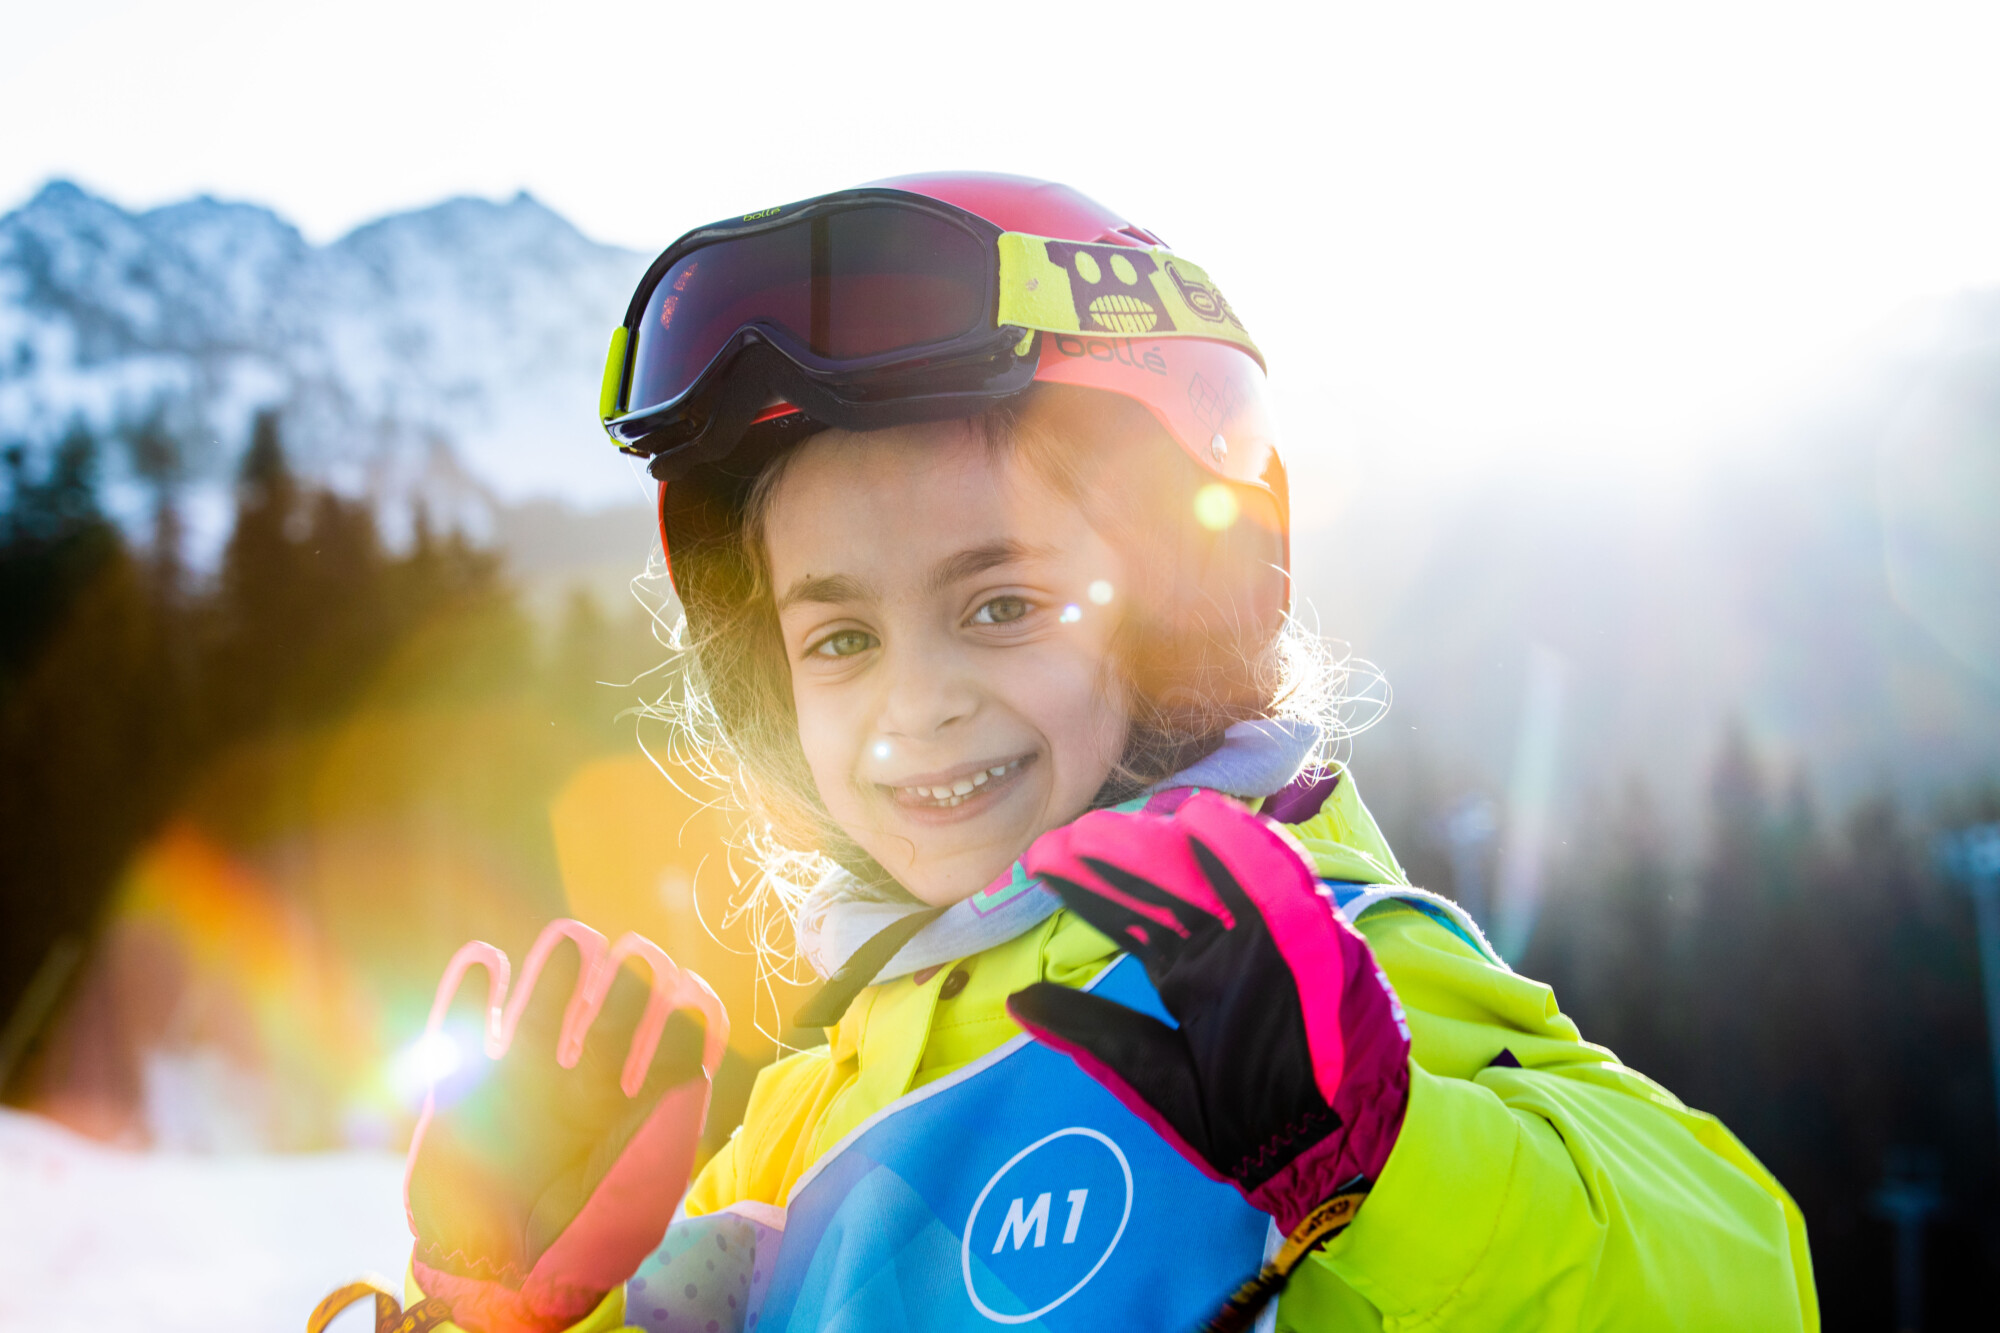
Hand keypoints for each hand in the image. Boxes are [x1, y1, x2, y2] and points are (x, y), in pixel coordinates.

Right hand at [404, 920, 726, 1332]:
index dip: (681, 1016)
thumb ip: (666, 1135)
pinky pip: (464, 1029)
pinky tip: (485, 961)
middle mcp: (586, 1083)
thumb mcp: (640, 1199)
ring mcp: (525, 1080)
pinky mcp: (464, 1090)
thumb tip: (694, 1070)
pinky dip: (471, 994)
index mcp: (637, 1104)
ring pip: (544, 1007)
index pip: (672, 1037)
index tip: (684, 1002)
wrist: (501, 1284)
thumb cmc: (581, 1245)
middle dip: (626, 985)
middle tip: (635, 959)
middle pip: (613, 1012)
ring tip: (572, 940)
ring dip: (558, 974)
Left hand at [1007, 792, 1409, 1240]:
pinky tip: (1202, 820)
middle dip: (1114, 858)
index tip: (1037, 863)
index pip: (1128, 917)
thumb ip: (1093, 1033)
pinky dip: (1244, 850)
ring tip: (1112, 827)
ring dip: (1163, 845)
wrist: (1323, 1154)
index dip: (1086, 888)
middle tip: (1064, 836)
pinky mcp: (1309, 937)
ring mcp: (1264, 935)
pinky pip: (1275, 884)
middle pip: (1161, 885)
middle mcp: (1221, 943)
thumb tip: (1017, 1000)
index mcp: (1186, 972)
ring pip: (1209, 873)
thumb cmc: (1245, 1120)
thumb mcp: (1153, 1074)